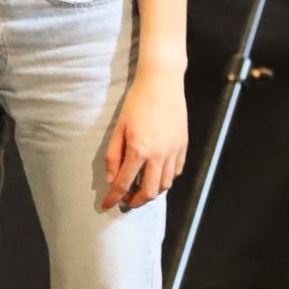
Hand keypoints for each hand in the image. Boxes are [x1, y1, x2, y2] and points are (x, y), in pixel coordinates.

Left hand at [102, 75, 187, 210]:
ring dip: (152, 191)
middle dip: (136, 201)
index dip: (113, 198)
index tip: (106, 206)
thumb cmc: (136, 102)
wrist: (162, 83)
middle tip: (127, 200)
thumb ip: (114, 155)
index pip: (124, 183)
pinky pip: (176, 171)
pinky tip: (157, 174)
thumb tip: (112, 179)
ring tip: (141, 187)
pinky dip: (166, 178)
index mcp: (139, 150)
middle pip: (149, 192)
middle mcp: (159, 155)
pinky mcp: (183, 145)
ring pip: (165, 185)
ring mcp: (174, 151)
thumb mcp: (118, 127)